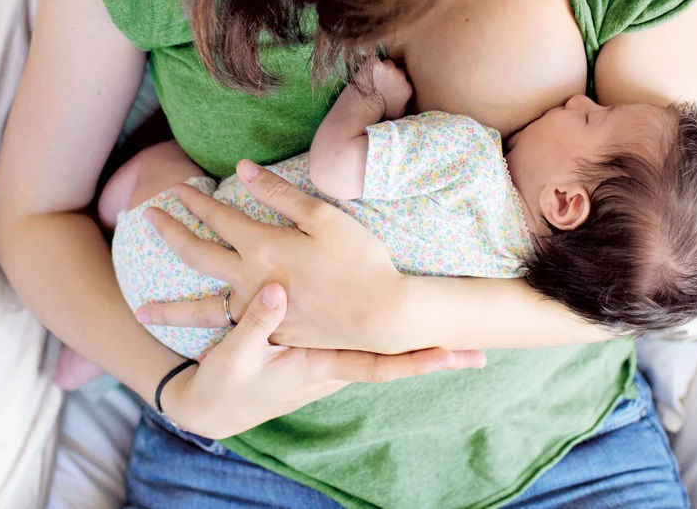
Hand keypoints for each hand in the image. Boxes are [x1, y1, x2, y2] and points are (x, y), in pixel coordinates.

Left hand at [138, 161, 446, 353]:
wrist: (382, 317)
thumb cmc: (360, 261)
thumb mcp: (324, 217)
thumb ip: (281, 193)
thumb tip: (243, 169)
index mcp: (263, 246)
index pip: (218, 217)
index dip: (196, 200)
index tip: (177, 188)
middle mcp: (251, 280)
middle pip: (197, 256)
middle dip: (171, 234)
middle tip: (148, 221)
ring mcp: (259, 312)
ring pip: (202, 310)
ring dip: (170, 310)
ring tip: (141, 312)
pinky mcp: (274, 335)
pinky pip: (229, 337)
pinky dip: (206, 342)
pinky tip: (195, 347)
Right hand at [162, 282, 485, 439]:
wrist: (215, 407)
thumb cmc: (227, 385)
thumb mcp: (235, 354)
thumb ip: (256, 321)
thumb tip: (279, 290)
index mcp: (321, 368)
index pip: (377, 367)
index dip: (415, 361)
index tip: (452, 355)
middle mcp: (336, 367)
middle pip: (395, 361)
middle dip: (436, 354)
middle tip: (481, 352)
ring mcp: (333, 362)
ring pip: (385, 354)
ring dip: (421, 346)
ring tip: (463, 337)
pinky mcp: (326, 353)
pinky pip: (368, 348)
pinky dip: (395, 341)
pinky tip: (414, 327)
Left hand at [358, 58, 411, 118]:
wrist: (364, 105)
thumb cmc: (380, 111)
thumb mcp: (399, 112)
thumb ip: (406, 102)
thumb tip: (406, 99)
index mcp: (407, 88)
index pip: (405, 80)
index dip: (397, 81)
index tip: (391, 85)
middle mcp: (400, 75)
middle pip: (398, 69)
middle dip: (392, 74)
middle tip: (382, 80)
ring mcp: (388, 68)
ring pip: (387, 63)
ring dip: (382, 68)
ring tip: (374, 76)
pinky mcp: (376, 63)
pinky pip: (374, 61)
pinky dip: (371, 65)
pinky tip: (367, 72)